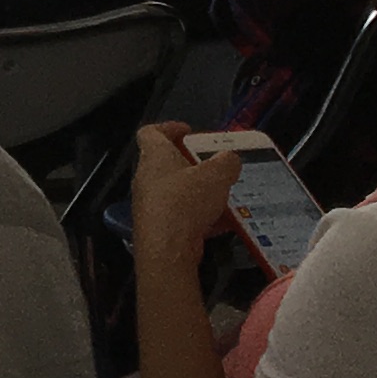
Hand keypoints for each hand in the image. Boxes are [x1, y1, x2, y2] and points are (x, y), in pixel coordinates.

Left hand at [128, 122, 246, 269]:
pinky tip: (223, 223)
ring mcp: (151, 205)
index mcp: (154, 156)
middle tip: (214, 166)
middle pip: (167, 164)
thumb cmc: (186, 202)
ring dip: (199, 193)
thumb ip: (226, 163)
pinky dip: (201, 218)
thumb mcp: (216, 175)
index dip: (168, 127)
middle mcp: (147, 179)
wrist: (167, 250)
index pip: (150, 132)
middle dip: (192, 164)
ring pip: (177, 192)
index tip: (187, 131)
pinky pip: (182, 217)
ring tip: (224, 195)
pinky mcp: (159, 229)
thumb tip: (229, 160)